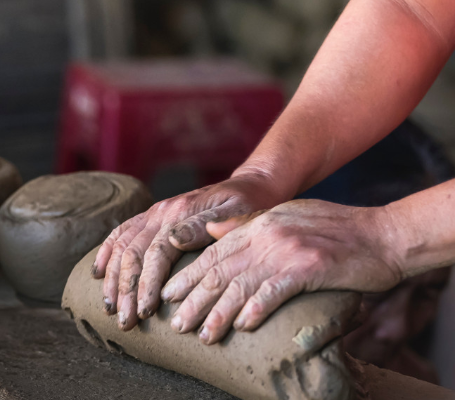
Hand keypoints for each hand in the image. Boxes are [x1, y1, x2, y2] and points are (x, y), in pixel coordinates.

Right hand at [91, 173, 282, 330]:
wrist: (250, 185)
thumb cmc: (249, 205)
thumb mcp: (238, 212)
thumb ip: (205, 225)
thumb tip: (173, 240)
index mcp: (180, 213)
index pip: (156, 253)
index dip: (147, 285)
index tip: (145, 313)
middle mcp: (161, 212)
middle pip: (133, 254)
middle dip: (126, 291)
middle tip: (125, 321)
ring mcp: (153, 213)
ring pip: (122, 246)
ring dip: (113, 279)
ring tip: (110, 309)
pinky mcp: (150, 216)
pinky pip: (120, 232)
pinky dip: (106, 253)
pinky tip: (98, 274)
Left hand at [163, 199, 402, 343]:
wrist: (383, 234)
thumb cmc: (335, 229)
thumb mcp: (285, 216)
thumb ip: (247, 223)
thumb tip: (210, 230)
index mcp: (258, 223)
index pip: (213, 252)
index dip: (188, 276)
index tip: (169, 296)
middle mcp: (266, 234)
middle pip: (219, 271)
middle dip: (194, 300)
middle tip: (176, 324)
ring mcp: (286, 250)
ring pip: (240, 285)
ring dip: (219, 314)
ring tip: (203, 335)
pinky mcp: (308, 267)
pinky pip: (273, 291)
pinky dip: (255, 309)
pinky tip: (242, 326)